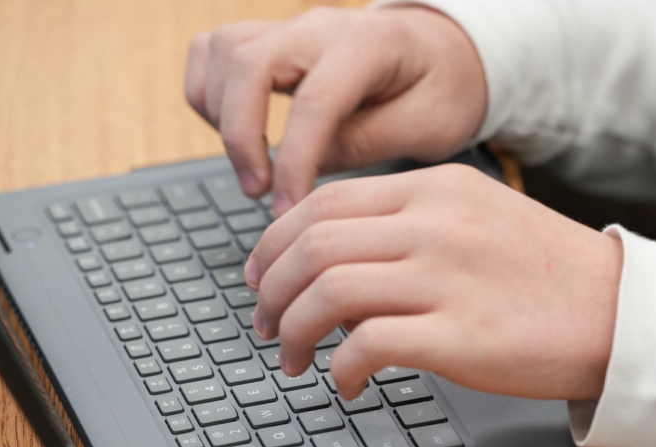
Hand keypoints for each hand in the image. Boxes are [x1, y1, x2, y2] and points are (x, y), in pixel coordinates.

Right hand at [184, 7, 486, 215]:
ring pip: (221, 51)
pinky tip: (238, 135)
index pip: (313, 100)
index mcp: (369, 44)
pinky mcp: (272, 42)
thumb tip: (302, 167)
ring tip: (252, 168)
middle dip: (240, 136)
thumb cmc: (443, 89)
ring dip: (219, 115)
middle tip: (258, 192)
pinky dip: (209, 95)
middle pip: (248, 62)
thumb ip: (365, 143)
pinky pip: (213, 52)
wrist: (446, 53)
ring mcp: (291, 30)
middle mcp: (321, 27)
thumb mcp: (427, 126)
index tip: (287, 210)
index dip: (292, 161)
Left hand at [246, 164, 622, 401]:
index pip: (324, 202)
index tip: (261, 275)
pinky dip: (339, 368)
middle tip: (264, 324)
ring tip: (293, 358)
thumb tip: (338, 262)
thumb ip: (409, 224)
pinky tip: (344, 383)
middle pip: (313, 246)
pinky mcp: (458, 336)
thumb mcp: (478, 218)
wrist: (619, 313)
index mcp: (435, 189)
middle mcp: (434, 224)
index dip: (275, 242)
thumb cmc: (547, 275)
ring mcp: (445, 278)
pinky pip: (366, 346)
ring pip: (327, 293)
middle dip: (271, 291)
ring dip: (293, 331)